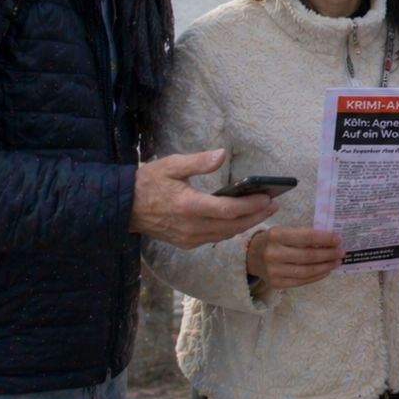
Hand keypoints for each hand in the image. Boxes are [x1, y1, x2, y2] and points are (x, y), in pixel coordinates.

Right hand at [129, 149, 276, 248]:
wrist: (123, 207)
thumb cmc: (148, 182)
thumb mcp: (171, 165)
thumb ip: (198, 162)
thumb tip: (221, 155)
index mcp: (188, 206)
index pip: (227, 210)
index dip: (250, 205)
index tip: (267, 197)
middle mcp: (190, 227)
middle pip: (231, 226)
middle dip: (256, 216)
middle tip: (275, 205)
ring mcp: (188, 238)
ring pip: (225, 234)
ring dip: (247, 224)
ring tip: (265, 211)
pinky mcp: (185, 243)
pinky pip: (215, 238)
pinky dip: (231, 230)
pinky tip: (242, 220)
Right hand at [246, 227, 343, 289]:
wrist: (250, 257)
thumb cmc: (273, 240)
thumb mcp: (284, 231)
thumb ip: (303, 235)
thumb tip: (330, 240)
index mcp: (277, 235)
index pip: (306, 237)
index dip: (325, 238)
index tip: (338, 239)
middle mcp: (274, 254)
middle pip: (309, 256)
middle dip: (329, 254)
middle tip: (341, 252)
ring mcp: (274, 271)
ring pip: (307, 271)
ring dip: (326, 266)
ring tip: (336, 262)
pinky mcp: (276, 284)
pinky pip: (301, 281)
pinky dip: (316, 276)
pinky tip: (326, 271)